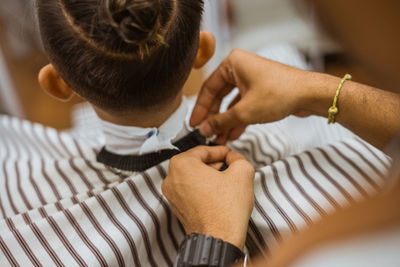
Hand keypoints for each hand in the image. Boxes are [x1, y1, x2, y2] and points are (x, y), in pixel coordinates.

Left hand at [162, 146, 254, 249]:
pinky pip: (190, 191)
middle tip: (229, 167)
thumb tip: (234, 158)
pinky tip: (218, 195)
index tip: (229, 154)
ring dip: (208, 177)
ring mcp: (172, 195)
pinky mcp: (177, 208)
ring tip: (225, 182)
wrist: (219, 238)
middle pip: (196, 163)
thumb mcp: (242, 172)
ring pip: (192, 177)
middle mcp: (171, 179)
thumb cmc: (225, 209)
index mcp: (182, 164)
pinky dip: (203, 189)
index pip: (203, 150)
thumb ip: (238, 157)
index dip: (220, 151)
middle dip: (214, 164)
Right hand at [190, 49, 314, 143]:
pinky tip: (232, 135)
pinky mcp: (260, 90)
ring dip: (226, 121)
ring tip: (219, 139)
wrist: (310, 94)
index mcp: (232, 63)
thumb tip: (204, 129)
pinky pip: (243, 105)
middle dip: (214, 117)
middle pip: (219, 96)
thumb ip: (221, 121)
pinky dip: (238, 119)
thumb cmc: (280, 93)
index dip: (201, 109)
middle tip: (206, 133)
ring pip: (231, 102)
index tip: (195, 124)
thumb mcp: (245, 111)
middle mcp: (240, 68)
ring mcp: (251, 79)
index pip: (209, 88)